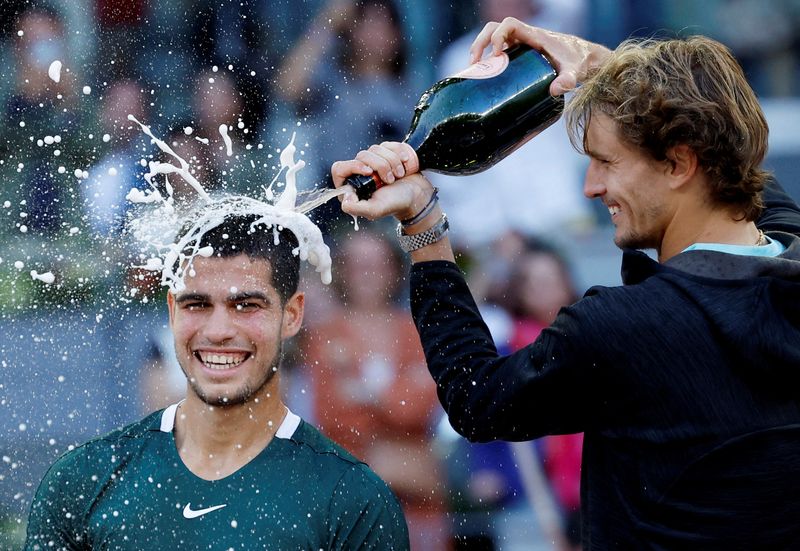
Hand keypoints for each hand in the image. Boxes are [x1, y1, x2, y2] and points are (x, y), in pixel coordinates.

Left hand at [331, 142, 433, 220]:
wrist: (418, 196)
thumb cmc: (396, 204)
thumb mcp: (375, 210)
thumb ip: (356, 208)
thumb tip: (345, 198)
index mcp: (352, 187)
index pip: (340, 168)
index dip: (353, 166)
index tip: (369, 172)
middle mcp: (360, 173)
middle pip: (361, 155)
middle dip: (380, 166)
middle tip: (390, 180)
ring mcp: (374, 161)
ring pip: (375, 149)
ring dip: (392, 162)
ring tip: (399, 175)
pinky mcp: (387, 153)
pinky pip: (389, 144)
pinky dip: (400, 153)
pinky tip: (405, 163)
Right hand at [469, 17, 611, 95]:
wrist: (585, 59)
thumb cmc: (579, 61)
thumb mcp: (574, 71)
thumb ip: (566, 80)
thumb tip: (554, 90)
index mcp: (535, 35)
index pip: (510, 24)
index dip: (498, 35)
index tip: (496, 54)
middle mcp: (526, 37)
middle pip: (495, 28)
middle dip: (481, 42)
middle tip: (475, 63)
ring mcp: (522, 45)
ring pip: (494, 37)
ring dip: (480, 48)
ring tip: (474, 69)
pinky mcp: (521, 54)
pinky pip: (499, 50)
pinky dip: (488, 58)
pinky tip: (484, 75)